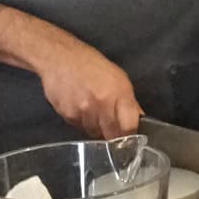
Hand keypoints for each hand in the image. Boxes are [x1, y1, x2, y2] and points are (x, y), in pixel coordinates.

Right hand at [0, 3, 142, 139]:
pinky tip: (81, 108)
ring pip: (95, 133)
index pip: (128, 127)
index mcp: (118, 94)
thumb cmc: (93, 65)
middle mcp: (101, 105)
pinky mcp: (67, 116)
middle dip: (114, 136)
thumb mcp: (118, 78)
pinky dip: (83, 123)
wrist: (60, 58)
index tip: (131, 141)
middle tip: (114, 131)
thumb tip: (139, 119)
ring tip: (94, 111)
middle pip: (112, 135)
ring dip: (98, 128)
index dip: (131, 137)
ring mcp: (83, 112)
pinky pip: (80, 127)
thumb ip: (129, 101)